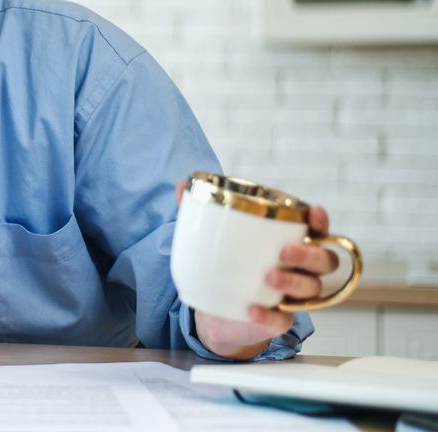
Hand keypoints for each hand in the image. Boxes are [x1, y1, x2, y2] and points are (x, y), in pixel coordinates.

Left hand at [175, 180, 338, 358]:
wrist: (215, 309)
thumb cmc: (228, 265)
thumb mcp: (215, 237)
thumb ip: (202, 212)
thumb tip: (182, 185)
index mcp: (291, 243)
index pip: (318, 231)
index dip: (321, 222)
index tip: (314, 212)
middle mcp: (300, 270)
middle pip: (325, 262)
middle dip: (310, 254)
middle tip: (285, 251)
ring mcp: (291, 297)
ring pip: (311, 289)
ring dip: (293, 282)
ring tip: (269, 276)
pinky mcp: (278, 320)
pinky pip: (282, 321)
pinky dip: (270, 316)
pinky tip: (252, 309)